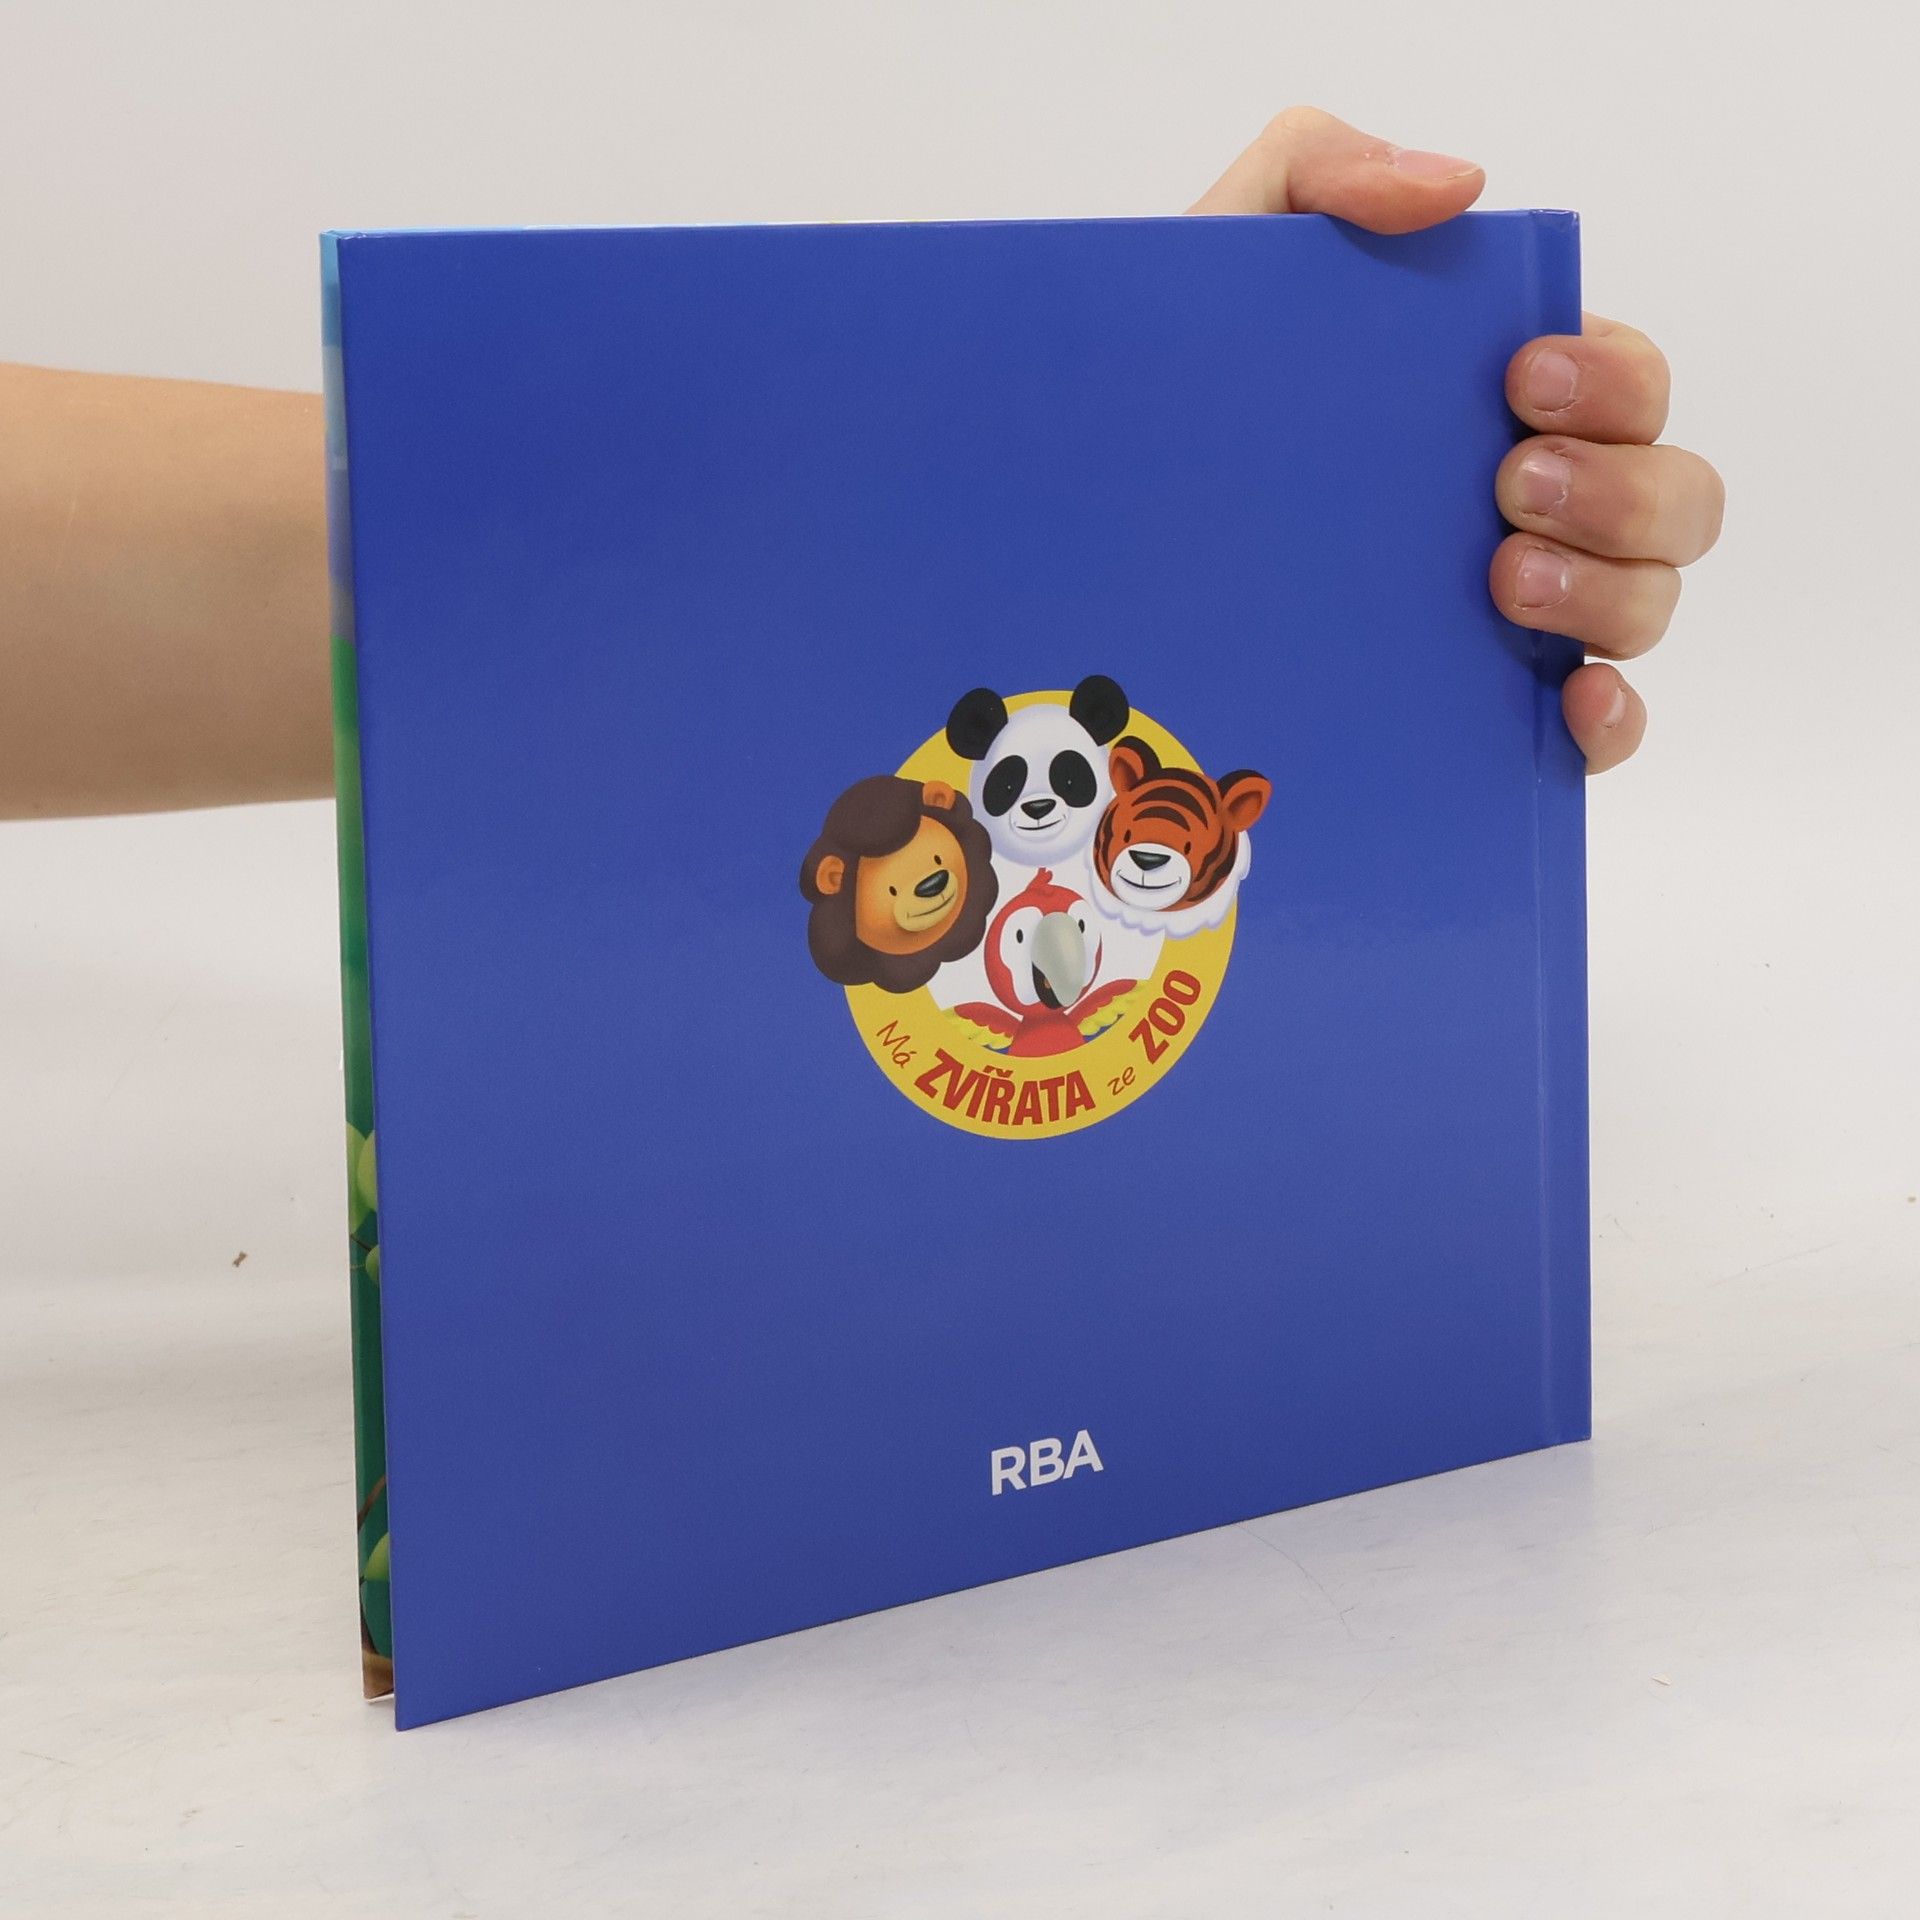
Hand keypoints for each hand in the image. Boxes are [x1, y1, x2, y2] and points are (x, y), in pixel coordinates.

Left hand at [1190, 108, 1723, 772]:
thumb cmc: (1176, 401)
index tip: (1520, 379)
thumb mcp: (1225, 257)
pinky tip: (1571, 701)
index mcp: (1496, 406)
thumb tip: (1457, 188)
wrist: (1094, 540)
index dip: (1611, 378)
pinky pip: (1601, 730)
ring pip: (1650, 603)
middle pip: (1672, 496)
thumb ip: (1320, 172)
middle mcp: (1528, 510)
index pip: (1627, 380)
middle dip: (1621, 488)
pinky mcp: (1485, 713)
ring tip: (1504, 583)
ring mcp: (1517, 617)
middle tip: (1507, 486)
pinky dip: (1612, 721)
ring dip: (1610, 591)